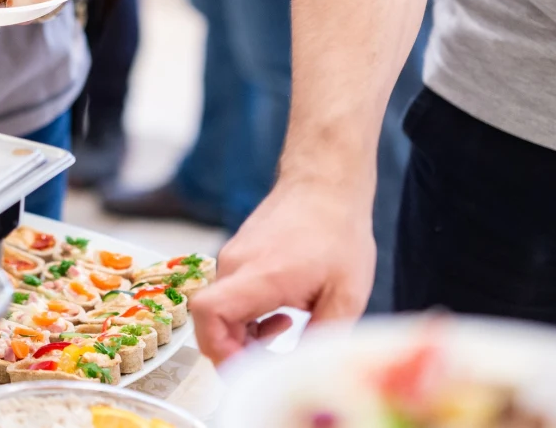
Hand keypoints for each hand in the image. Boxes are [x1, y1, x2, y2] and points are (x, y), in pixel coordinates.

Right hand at [192, 177, 374, 363]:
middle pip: (210, 320)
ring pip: (221, 310)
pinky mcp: (236, 255)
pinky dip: (247, 315)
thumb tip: (304, 372)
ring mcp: (232, 258)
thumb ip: (323, 337)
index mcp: (260, 275)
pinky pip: (229, 295)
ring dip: (245, 332)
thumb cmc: (338, 233)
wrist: (324, 184)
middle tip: (272, 360)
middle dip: (236, 350)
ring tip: (287, 329)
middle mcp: (235, 265)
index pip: (208, 313)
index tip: (245, 370)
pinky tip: (282, 313)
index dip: (218, 349)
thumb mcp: (347, 295)